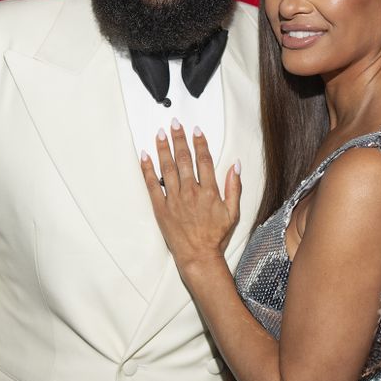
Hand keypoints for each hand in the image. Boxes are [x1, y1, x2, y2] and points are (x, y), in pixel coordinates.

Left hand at [141, 119, 240, 274]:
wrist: (198, 257)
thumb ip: (234, 188)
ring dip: (163, 149)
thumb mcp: (233, 213)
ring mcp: (174, 199)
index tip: (196, 131)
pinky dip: (148, 169)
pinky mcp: (161, 208)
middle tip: (175, 124)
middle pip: (184, 159)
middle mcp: (191, 192)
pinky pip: (152, 185)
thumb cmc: (216, 237)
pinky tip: (145, 156)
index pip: (204, 160)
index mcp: (209, 192)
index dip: (200, 143)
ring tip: (160, 133)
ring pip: (167, 168)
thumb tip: (236, 166)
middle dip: (179, 139)